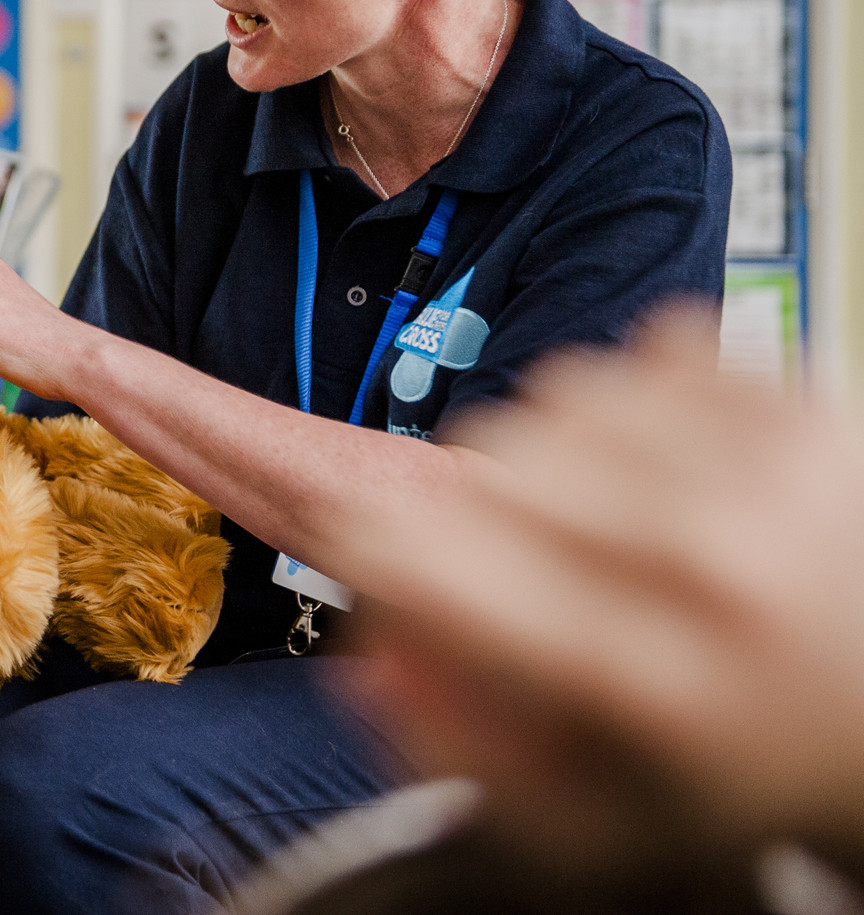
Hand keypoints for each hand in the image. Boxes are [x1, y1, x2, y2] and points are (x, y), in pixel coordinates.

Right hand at [341, 309, 863, 873]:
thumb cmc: (736, 765)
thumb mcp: (579, 816)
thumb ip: (451, 745)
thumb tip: (366, 658)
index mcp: (641, 675)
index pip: (430, 559)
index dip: (377, 551)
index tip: (378, 557)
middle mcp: (708, 565)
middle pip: (487, 456)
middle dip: (478, 507)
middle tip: (527, 562)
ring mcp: (766, 476)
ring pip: (557, 390)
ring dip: (554, 445)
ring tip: (603, 516)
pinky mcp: (802, 414)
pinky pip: (640, 354)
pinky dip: (632, 405)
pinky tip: (663, 475)